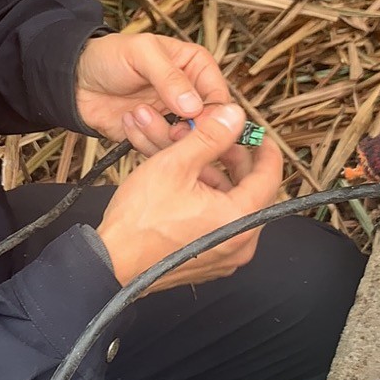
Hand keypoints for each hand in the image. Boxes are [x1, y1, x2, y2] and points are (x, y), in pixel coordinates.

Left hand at [76, 30, 231, 153]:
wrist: (76, 81)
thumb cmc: (108, 56)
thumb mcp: (141, 54)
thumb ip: (169, 77)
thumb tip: (194, 106)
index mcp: (196, 67)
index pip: (219, 95)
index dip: (211, 112)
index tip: (195, 120)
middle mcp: (190, 95)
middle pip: (207, 125)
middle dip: (189, 131)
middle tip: (172, 131)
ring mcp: (173, 119)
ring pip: (186, 142)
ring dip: (162, 136)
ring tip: (137, 115)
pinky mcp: (155, 136)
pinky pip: (162, 151)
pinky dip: (147, 143)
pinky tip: (129, 122)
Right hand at [96, 102, 283, 289]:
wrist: (110, 262)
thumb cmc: (139, 219)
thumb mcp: (175, 164)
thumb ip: (211, 137)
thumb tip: (235, 116)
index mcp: (239, 219)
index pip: (269, 177)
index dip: (264, 149)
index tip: (259, 135)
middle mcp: (239, 243)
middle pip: (248, 191)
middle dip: (230, 160)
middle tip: (218, 140)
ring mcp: (223, 255)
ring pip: (228, 206)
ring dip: (211, 178)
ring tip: (188, 158)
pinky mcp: (206, 261)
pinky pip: (215, 223)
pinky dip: (203, 201)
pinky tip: (182, 183)